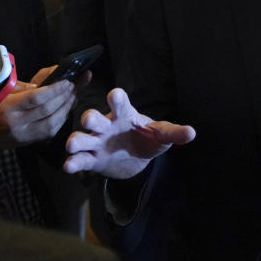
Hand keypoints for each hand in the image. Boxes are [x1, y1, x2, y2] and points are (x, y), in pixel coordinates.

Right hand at [0, 66, 77, 146]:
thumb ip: (22, 87)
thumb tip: (45, 83)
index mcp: (6, 107)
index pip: (37, 97)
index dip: (55, 89)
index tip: (66, 81)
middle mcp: (15, 123)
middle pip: (48, 110)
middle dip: (64, 97)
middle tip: (72, 87)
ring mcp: (22, 135)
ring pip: (52, 123)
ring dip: (66, 109)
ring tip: (71, 97)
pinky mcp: (26, 143)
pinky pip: (49, 132)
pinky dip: (60, 120)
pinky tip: (64, 111)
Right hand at [63, 87, 194, 178]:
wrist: (135, 157)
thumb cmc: (146, 138)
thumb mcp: (161, 135)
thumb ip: (174, 133)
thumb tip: (192, 133)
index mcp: (124, 114)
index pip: (119, 102)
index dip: (117, 98)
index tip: (115, 95)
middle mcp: (106, 126)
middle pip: (93, 118)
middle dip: (90, 118)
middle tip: (89, 119)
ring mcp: (96, 142)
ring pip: (81, 138)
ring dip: (76, 140)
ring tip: (72, 145)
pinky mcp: (91, 160)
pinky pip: (80, 159)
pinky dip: (73, 162)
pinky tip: (69, 166)